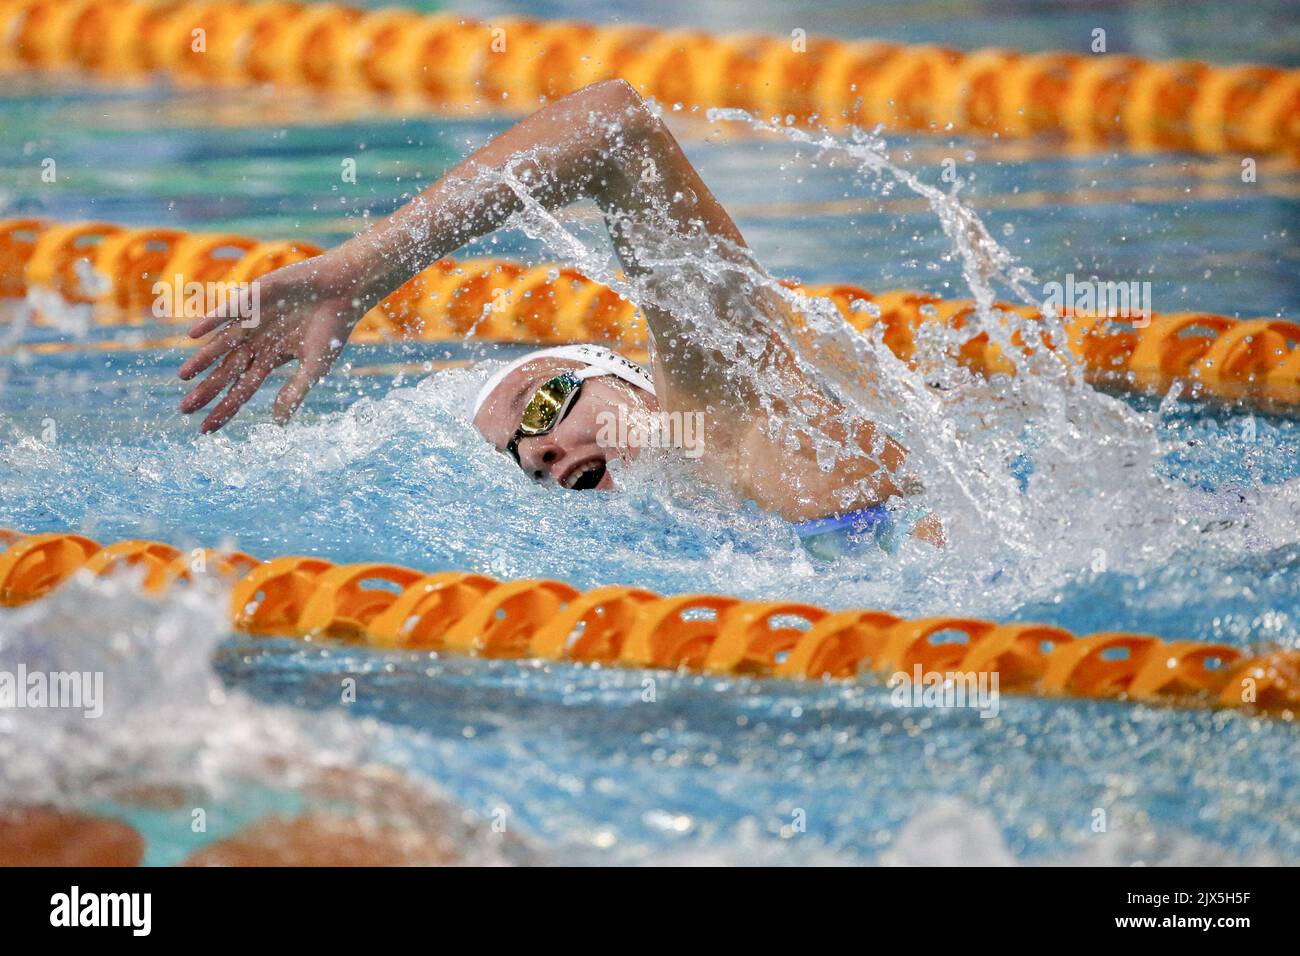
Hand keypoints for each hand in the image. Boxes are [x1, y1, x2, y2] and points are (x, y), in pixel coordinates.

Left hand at [177, 258, 363, 432]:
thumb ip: (296, 392)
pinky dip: (212, 321)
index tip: (206, 429)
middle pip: (227, 370)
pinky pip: (228, 311)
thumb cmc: (334, 327)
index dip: (225, 408)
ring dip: (202, 359)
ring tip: (183, 376)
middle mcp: (257, 341)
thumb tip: (278, 423)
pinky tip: (194, 334)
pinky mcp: (254, 296)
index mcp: (271, 358)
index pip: (243, 388)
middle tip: (184, 410)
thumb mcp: (315, 367)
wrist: (343, 289)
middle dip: (206, 390)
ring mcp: (253, 319)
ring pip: (222, 344)